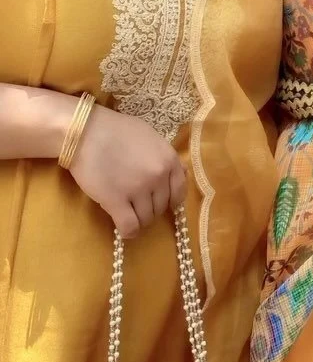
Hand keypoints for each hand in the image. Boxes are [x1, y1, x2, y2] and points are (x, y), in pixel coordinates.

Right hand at [69, 104, 185, 238]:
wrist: (85, 132)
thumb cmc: (116, 130)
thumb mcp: (150, 136)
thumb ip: (165, 156)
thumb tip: (180, 173)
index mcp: (168, 159)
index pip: (179, 191)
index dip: (170, 200)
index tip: (160, 202)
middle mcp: (158, 176)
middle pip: (161, 207)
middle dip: (150, 208)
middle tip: (135, 202)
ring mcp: (138, 189)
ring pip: (146, 219)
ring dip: (137, 218)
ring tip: (126, 210)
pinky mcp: (116, 201)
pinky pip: (129, 227)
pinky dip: (128, 231)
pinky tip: (123, 228)